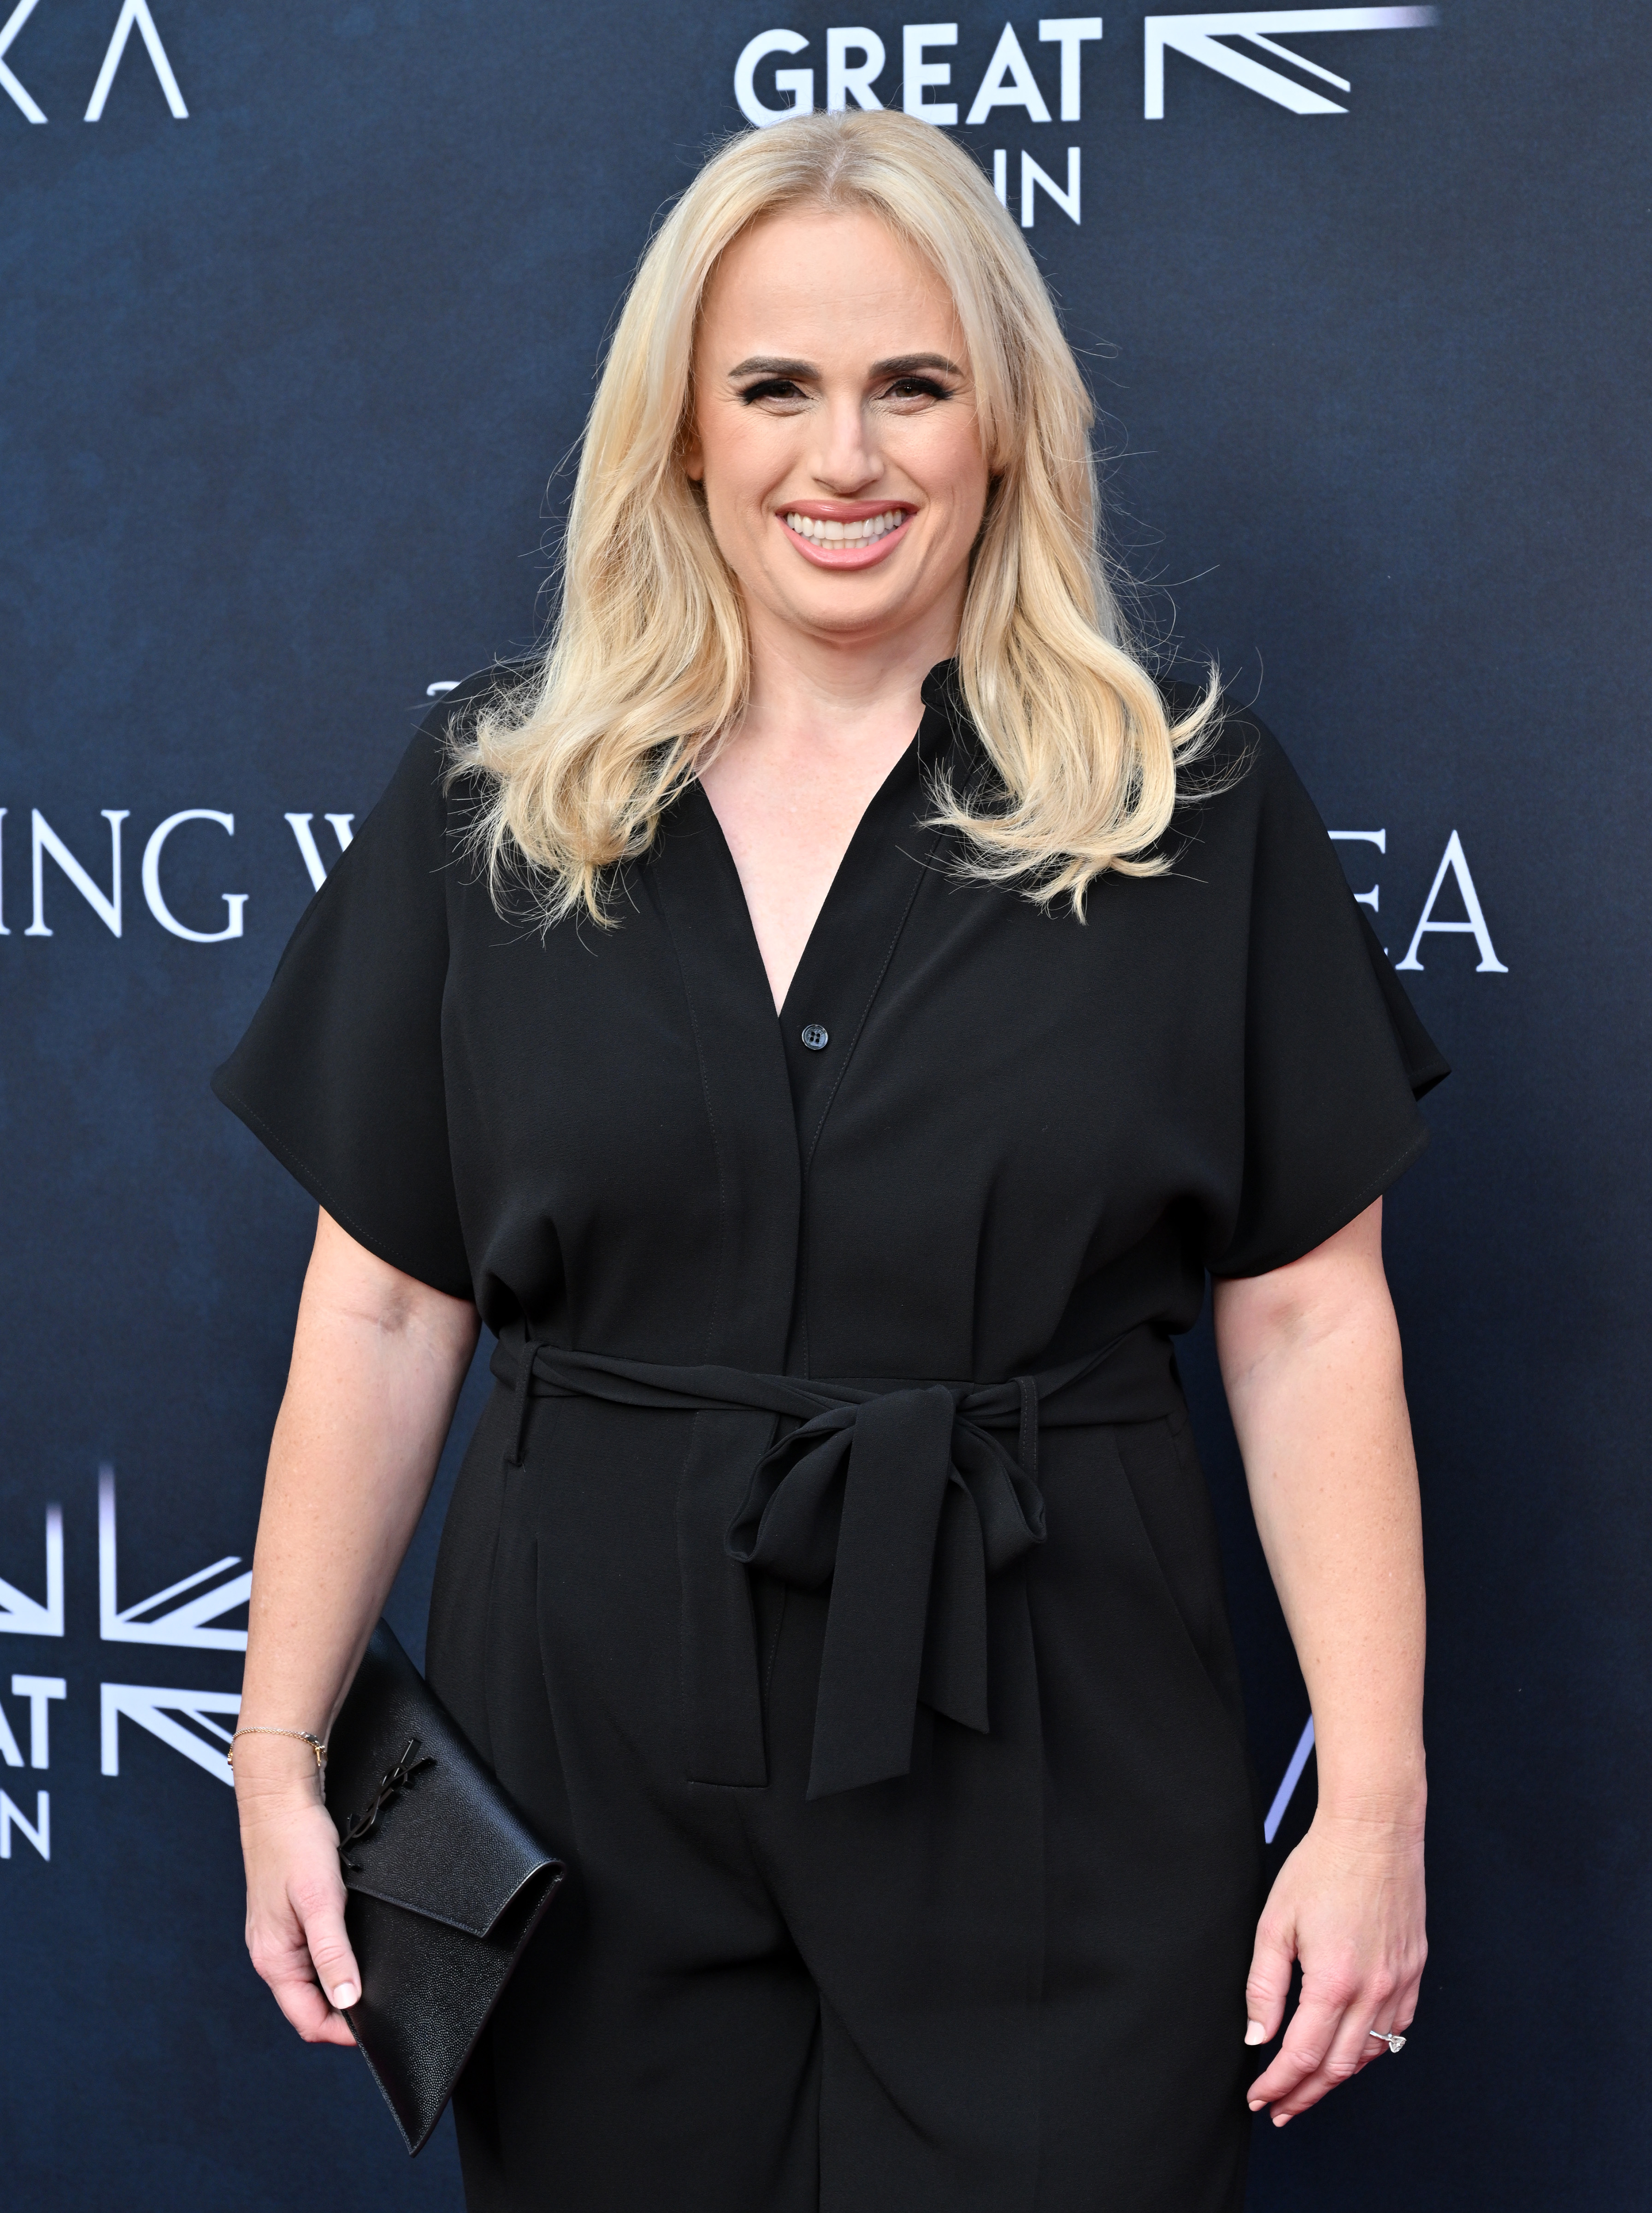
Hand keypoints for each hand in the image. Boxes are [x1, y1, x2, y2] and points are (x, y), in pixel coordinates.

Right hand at [236, 1742, 361, 2046]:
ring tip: (372, 1978)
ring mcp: (280, 1938)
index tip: (376, 2028)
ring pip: (312, 1982)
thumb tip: (347, 2001)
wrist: (282, 1800)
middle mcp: (273, 1955)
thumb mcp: (320, 1900)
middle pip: (309, 2006)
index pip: (307, 2020)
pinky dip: (334, 1961)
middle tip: (382, 2004)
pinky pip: (312, 1956)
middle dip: (344, 2012)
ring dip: (340, 1985)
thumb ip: (332, 1953)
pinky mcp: (289, 1920)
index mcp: (273, 1960)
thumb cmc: (295, 1843)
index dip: (342, 2032)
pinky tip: (354, 1950)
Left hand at [1243, 1807, 1425, 2123]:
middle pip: (1338, 2069)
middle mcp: (1375, 1991)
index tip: (1259, 2099)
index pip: (1302, 2056)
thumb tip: (1258, 2037)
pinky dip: (1369, 2051)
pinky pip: (1394, 2031)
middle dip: (1304, 2095)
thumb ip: (1264, 1986)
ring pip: (1369, 2056)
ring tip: (1308, 2089)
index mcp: (1335, 1981)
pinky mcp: (1413, 1973)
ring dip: (1336, 2079)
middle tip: (1279, 2109)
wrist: (1374, 1832)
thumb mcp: (1275, 1922)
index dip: (1278, 2084)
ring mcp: (1400, 1984)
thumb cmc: (1322, 1868)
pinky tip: (1349, 2052)